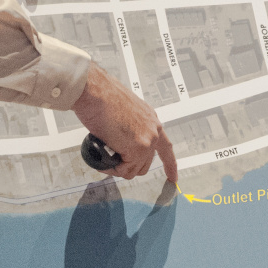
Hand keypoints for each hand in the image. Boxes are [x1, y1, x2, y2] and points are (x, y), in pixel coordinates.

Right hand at [72, 62, 177, 182]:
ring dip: (118, 168)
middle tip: (112, 160)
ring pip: (134, 169)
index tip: (173, 176)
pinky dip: (111, 169)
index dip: (169, 164)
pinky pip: (124, 170)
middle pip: (146, 163)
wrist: (95, 91)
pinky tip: (102, 160)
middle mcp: (152, 130)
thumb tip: (121, 141)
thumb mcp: (124, 112)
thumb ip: (130, 128)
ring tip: (104, 156)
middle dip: (128, 166)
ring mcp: (147, 140)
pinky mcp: (137, 148)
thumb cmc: (102, 97)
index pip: (166, 147)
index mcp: (150, 119)